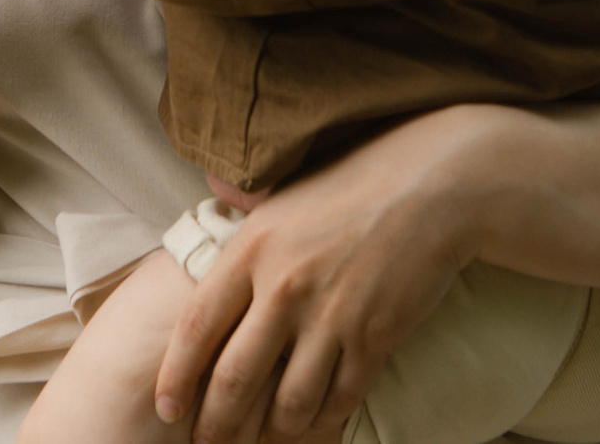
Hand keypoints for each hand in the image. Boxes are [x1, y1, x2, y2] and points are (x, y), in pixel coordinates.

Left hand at [153, 108, 492, 441]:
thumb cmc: (354, 182)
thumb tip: (211, 187)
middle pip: (233, 379)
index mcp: (251, 249)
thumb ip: (245, 211)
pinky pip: (338, 399)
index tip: (167, 407)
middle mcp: (284, 287)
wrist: (433, 185)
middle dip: (214, 425)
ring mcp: (331, 316)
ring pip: (287, 403)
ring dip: (271, 432)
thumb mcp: (285, 193)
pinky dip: (322, 420)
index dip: (176, 377)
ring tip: (262, 440)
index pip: (196, 328)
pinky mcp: (374, 338)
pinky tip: (313, 422)